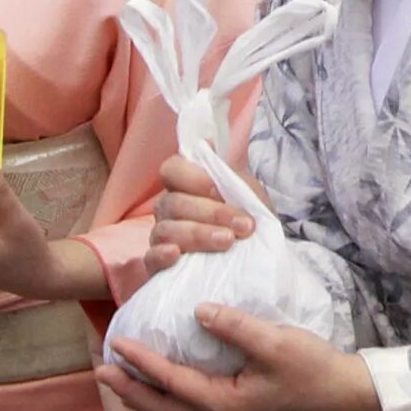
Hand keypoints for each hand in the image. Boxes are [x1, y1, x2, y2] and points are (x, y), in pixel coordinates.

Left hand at [106, 306, 378, 410]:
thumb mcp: (275, 343)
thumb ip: (234, 327)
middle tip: (100, 372)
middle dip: (130, 391)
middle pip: (163, 408)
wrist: (342, 393)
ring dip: (146, 396)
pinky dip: (168, 396)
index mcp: (224, 404)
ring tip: (122, 379)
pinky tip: (165, 382)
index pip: (171, 381)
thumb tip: (198, 311)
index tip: (114, 344)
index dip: (141, 361)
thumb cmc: (311, 367)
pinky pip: (191, 407)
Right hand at [147, 154, 250, 271]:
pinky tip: (176, 255)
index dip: (193, 178)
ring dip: (198, 234)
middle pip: (174, 203)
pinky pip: (150, 259)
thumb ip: (228, 174)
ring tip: (228, 242)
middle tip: (243, 226)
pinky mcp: (159, 266)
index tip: (221, 192)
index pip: (172, 169)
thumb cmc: (248, 223)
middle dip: (212, 213)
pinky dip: (161, 255)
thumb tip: (208, 145)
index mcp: (185, 186)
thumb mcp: (248, 196)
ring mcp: (161, 237)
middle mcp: (168, 208)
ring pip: (166, 230)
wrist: (259, 262)